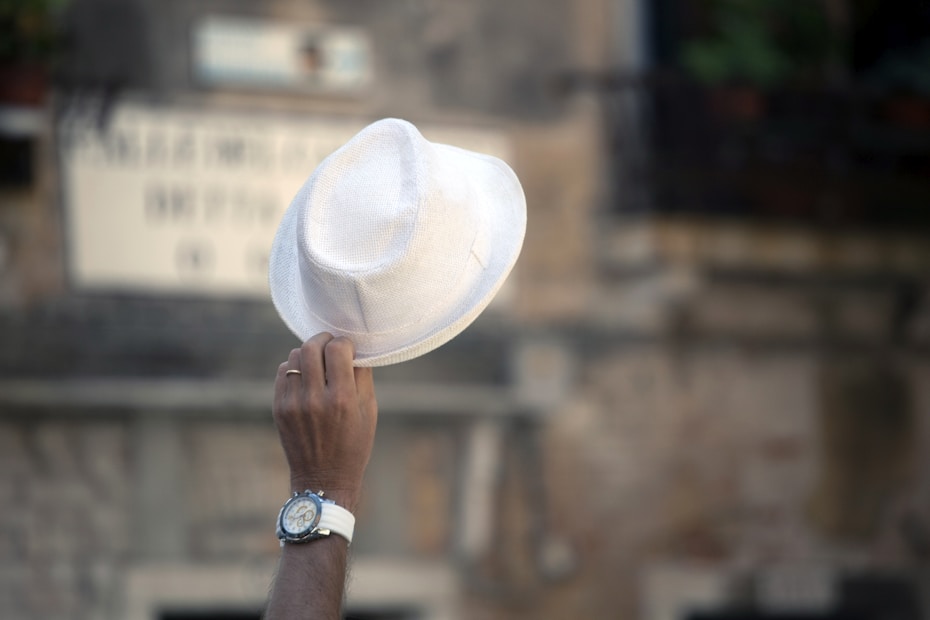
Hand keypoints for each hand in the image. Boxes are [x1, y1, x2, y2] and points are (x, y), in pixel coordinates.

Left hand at [273, 333, 377, 511]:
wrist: (323, 479)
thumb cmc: (353, 444)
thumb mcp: (368, 411)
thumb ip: (362, 376)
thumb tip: (355, 348)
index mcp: (342, 399)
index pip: (337, 349)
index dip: (345, 343)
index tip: (349, 348)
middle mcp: (315, 399)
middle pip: (311, 347)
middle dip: (324, 340)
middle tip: (331, 346)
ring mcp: (293, 403)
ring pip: (294, 356)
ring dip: (308, 353)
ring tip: (318, 362)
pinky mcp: (279, 408)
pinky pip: (282, 372)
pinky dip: (294, 367)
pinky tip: (305, 376)